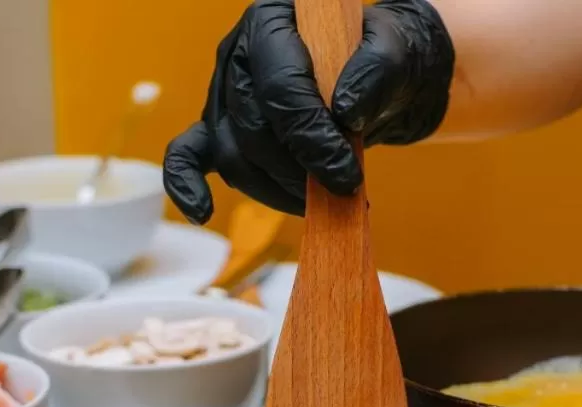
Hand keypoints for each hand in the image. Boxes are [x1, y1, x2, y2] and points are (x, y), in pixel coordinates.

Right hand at [163, 0, 453, 223]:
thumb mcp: (394, 54)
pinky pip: (188, 156)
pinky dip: (187, 184)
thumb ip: (376, 72)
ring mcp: (222, 94)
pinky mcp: (218, 129)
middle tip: (340, 189)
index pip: (280, 86)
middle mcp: (237, 55)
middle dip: (297, 170)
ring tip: (319, 201)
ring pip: (233, 155)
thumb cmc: (379, 62)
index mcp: (272, 22)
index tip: (346, 173)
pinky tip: (202, 210)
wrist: (370, 81)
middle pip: (253, 128)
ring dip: (274, 189)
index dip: (311, 137)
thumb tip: (344, 113)